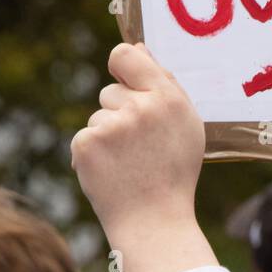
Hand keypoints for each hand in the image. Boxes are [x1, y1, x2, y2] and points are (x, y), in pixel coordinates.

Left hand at [70, 42, 213, 271]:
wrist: (154, 222)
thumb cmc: (173, 173)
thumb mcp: (186, 125)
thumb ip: (165, 84)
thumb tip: (138, 48)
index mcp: (168, 97)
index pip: (126, 55)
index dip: (122, 64)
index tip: (124, 76)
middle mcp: (140, 107)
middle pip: (111, 90)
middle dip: (119, 111)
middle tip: (138, 145)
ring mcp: (111, 125)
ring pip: (98, 115)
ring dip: (107, 133)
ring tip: (128, 162)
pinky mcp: (86, 144)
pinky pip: (85, 136)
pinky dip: (93, 153)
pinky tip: (111, 171)